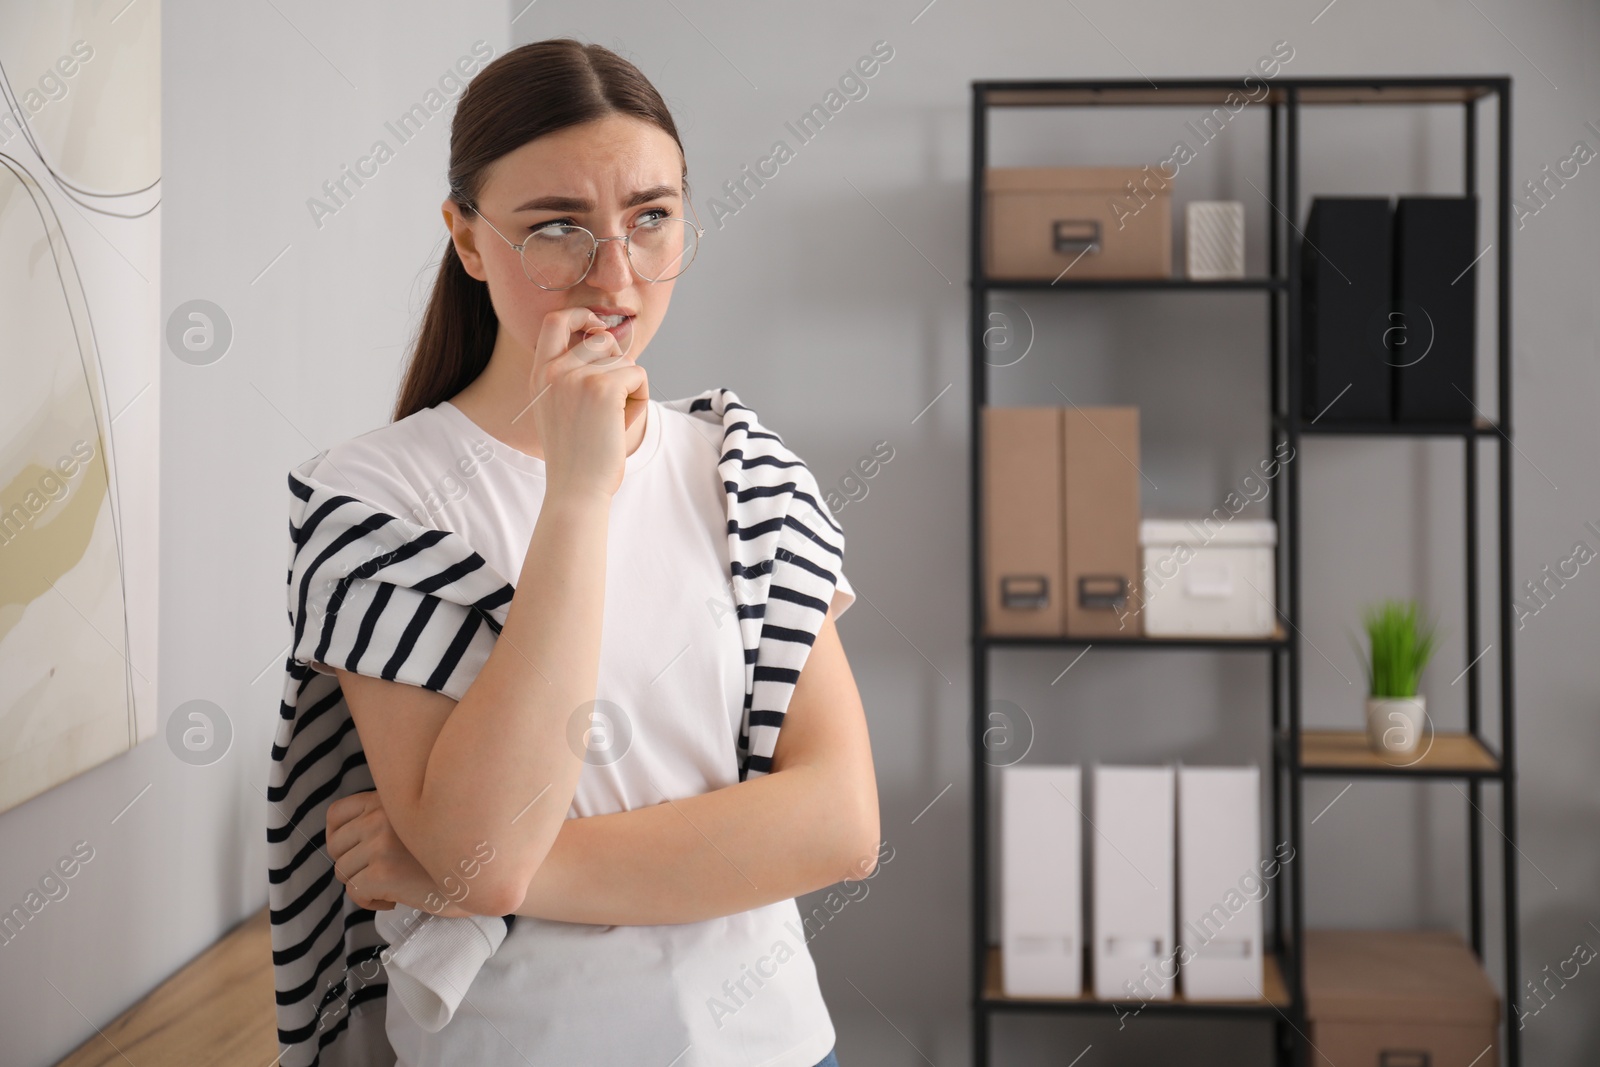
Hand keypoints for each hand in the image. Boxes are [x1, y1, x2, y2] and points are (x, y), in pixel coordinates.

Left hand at [327, 790, 470, 917]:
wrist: (481, 875)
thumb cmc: (452, 852)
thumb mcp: (418, 819)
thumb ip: (388, 817)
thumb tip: (349, 841)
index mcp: (387, 800)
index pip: (336, 813)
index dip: (338, 836)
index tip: (353, 852)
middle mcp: (380, 816)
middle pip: (336, 848)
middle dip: (354, 866)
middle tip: (380, 875)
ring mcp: (380, 843)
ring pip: (344, 872)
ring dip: (364, 885)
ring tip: (391, 888)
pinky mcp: (382, 872)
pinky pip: (355, 893)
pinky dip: (370, 902)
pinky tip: (394, 901)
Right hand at [525, 306, 649, 502]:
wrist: (576, 489)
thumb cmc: (575, 455)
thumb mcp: (558, 408)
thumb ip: (572, 374)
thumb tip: (607, 334)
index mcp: (540, 374)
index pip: (555, 320)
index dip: (581, 315)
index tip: (597, 328)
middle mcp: (554, 370)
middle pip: (601, 339)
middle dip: (618, 362)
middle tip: (616, 396)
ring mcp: (577, 376)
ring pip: (623, 360)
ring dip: (630, 387)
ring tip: (616, 418)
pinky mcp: (603, 387)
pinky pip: (637, 374)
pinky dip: (640, 397)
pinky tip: (625, 421)